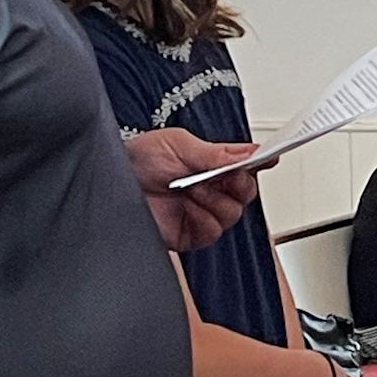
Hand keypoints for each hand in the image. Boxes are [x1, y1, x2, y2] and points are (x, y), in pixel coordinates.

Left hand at [124, 129, 259, 251]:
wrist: (108, 183)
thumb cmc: (135, 159)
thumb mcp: (177, 143)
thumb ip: (215, 152)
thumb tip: (247, 153)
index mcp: (211, 163)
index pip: (245, 165)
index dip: (260, 162)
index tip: (269, 158)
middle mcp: (210, 188)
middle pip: (246, 191)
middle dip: (238, 183)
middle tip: (222, 174)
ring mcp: (202, 211)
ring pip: (233, 213)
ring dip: (215, 199)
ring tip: (192, 189)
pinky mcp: (191, 233)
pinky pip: (214, 231)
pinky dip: (204, 219)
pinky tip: (188, 207)